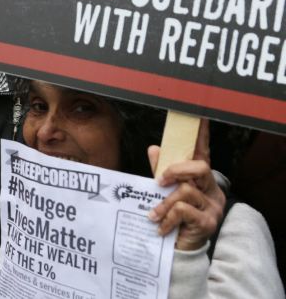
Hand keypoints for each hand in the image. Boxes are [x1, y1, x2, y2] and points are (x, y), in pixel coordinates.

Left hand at [147, 120, 225, 250]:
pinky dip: (167, 217)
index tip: (199, 115)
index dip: (202, 135)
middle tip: (159, 182)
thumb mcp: (164, 192)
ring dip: (163, 202)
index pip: (203, 153)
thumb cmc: (173, 217)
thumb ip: (161, 172)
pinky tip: (161, 227)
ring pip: (185, 191)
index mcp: (202, 180)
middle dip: (176, 171)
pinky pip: (182, 210)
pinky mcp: (207, 222)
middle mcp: (212, 190)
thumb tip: (154, 148)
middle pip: (200, 167)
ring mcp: (212, 207)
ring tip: (154, 214)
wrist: (179, 250)